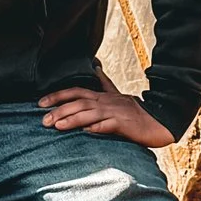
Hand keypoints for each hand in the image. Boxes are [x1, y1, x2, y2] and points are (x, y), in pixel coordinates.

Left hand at [39, 84, 175, 149]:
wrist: (160, 120)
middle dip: (60, 110)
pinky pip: (109, 125)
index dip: (58, 96)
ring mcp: (116, 112)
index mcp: (103, 96)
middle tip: (43, 121)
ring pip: (90, 113)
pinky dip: (98, 127)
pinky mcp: (125, 124)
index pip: (76, 92)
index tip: (40, 103)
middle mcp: (107, 102)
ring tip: (57, 126)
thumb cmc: (137, 111)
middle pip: (79, 103)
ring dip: (72, 119)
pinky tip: (87, 131)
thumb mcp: (118, 95)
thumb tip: (95, 69)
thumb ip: (105, 84)